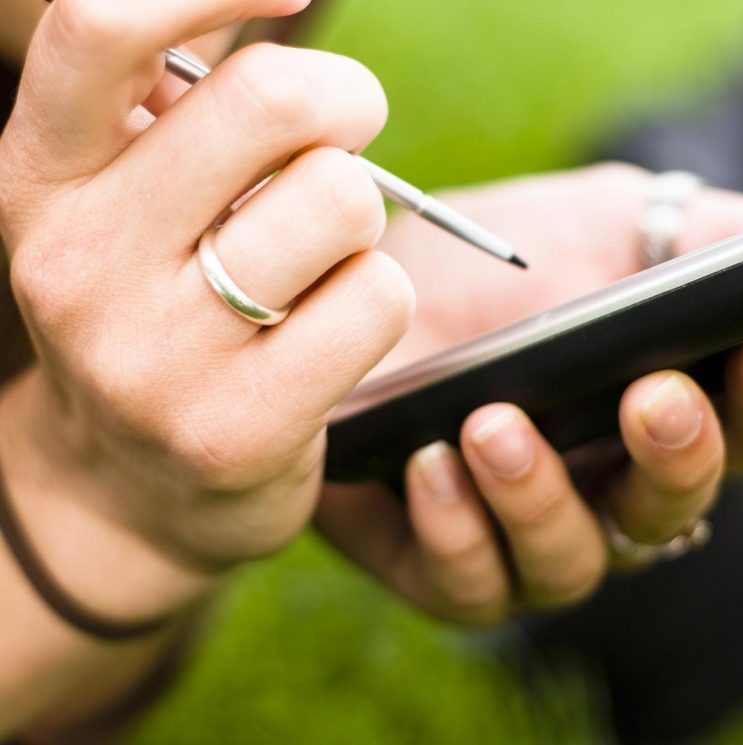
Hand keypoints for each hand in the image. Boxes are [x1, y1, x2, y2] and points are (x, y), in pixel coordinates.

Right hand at [0, 0, 412, 620]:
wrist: (131, 490)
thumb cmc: (154, 314)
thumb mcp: (117, 207)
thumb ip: (168, 114)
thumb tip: (271, 8)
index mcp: (38, 181)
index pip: (102, 30)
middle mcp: (79, 263)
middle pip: (275, 102)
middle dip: (345, 104)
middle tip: (346, 137)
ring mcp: (154, 358)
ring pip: (344, 202)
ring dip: (363, 220)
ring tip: (319, 258)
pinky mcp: (237, 428)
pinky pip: (378, 298)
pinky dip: (381, 297)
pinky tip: (333, 327)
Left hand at [316, 164, 742, 624]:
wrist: (367, 285)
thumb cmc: (494, 258)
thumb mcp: (598, 220)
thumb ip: (696, 233)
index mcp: (669, 410)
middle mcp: (613, 488)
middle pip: (679, 507)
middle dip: (677, 456)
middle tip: (650, 396)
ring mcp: (532, 534)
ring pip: (573, 563)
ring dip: (542, 498)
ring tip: (495, 425)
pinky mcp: (446, 563)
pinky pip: (472, 585)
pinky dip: (457, 532)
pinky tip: (430, 463)